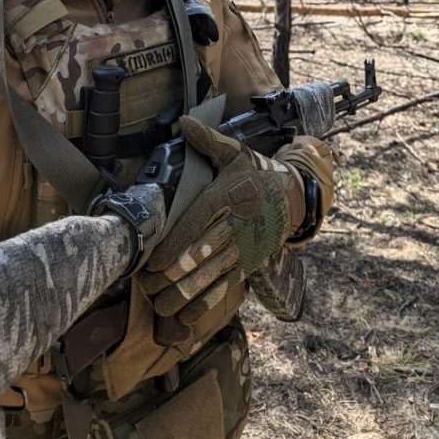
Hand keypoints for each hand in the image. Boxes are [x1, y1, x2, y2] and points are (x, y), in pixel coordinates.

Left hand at [140, 116, 304, 326]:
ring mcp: (244, 247)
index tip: (152, 262)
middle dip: (172, 275)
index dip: (175, 244)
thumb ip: (208, 140)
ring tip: (158, 304)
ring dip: (183, 294)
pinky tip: (183, 317)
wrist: (293, 196)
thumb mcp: (235, 153)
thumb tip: (184, 121)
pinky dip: (204, 304)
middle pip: (202, 253)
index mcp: (229, 196)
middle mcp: (236, 224)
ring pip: (211, 275)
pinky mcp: (248, 264)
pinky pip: (225, 288)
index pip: (198, 222)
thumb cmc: (256, 174)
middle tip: (146, 286)